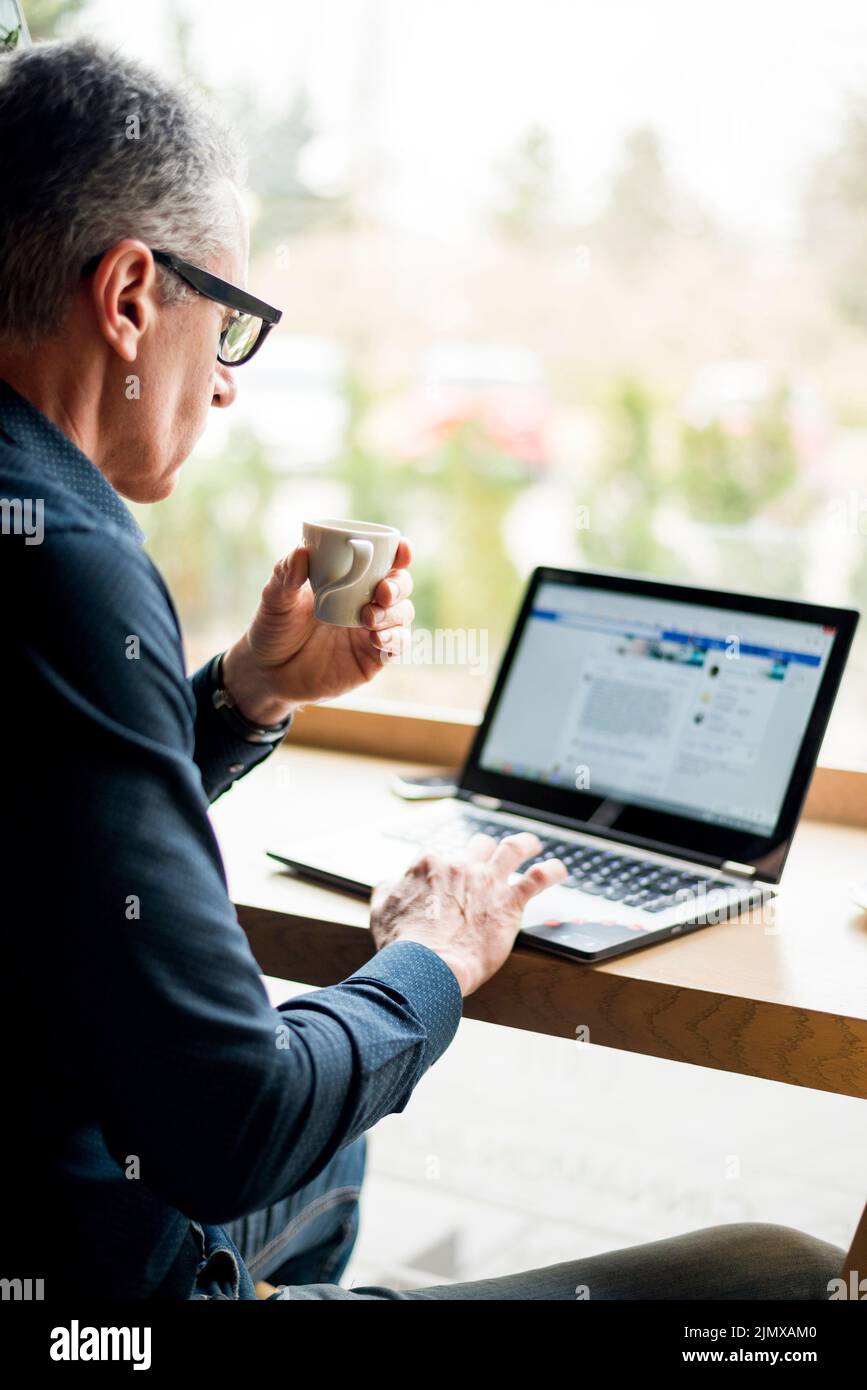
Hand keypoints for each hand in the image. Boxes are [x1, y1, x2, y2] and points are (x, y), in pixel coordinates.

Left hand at [220, 539, 413, 723]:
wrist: (267, 672)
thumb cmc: (273, 628)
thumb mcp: (275, 599)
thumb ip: (286, 574)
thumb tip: (302, 551)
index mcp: (348, 580)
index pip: (383, 561)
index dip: (399, 554)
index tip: (400, 550)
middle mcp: (365, 602)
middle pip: (400, 585)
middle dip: (398, 585)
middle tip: (381, 591)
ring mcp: (371, 631)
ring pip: (402, 614)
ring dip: (394, 612)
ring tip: (368, 617)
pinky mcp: (372, 658)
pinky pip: (396, 645)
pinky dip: (394, 638)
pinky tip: (377, 638)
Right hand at [369, 832, 567, 996]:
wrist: (425, 966)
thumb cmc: (402, 945)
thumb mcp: (381, 911)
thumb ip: (387, 890)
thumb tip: (390, 883)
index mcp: (428, 865)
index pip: (439, 856)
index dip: (442, 870)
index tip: (445, 883)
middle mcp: (460, 866)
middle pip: (477, 846)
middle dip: (482, 852)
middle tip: (488, 860)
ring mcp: (487, 882)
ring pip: (512, 848)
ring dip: (524, 844)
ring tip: (532, 844)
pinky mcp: (509, 903)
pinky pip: (538, 879)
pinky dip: (552, 871)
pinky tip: (559, 870)